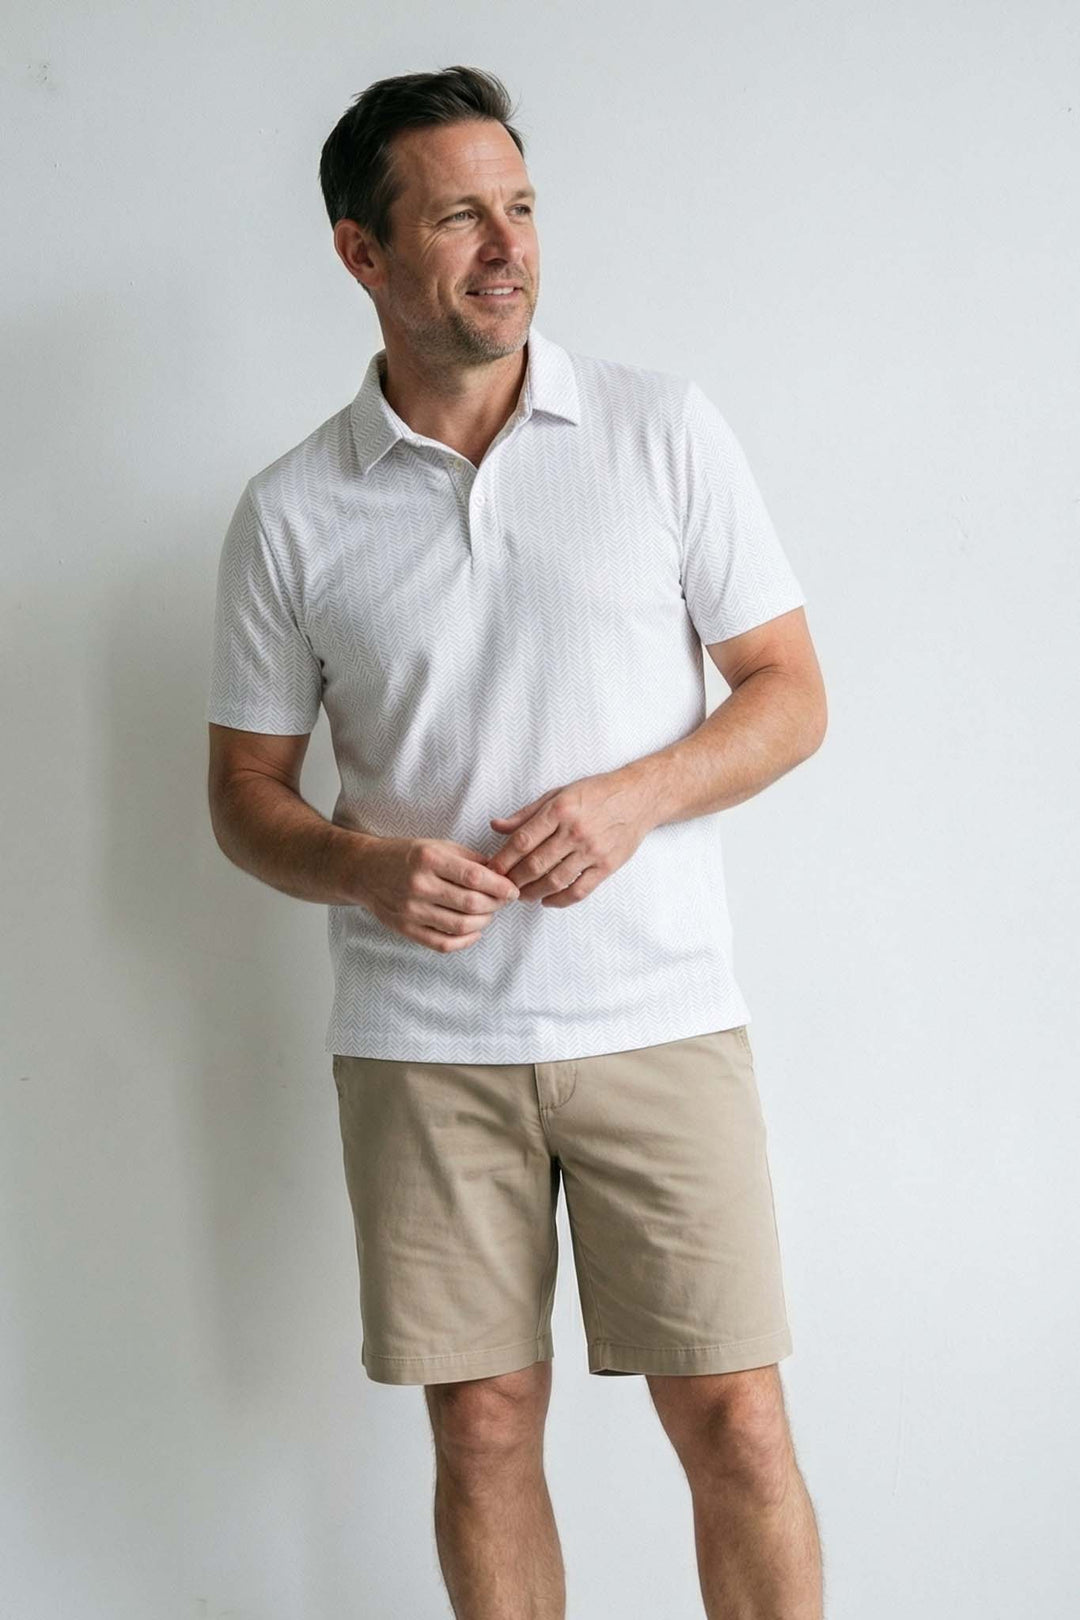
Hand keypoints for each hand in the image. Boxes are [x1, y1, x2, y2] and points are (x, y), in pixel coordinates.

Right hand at [361, 836, 519, 950]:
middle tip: (503, 901)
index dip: (500, 886)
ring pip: (461, 926)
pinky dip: (465, 941)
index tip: (512, 889)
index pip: (475, 877)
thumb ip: (468, 859)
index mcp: (428, 859)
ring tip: (489, 914)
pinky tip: (474, 931)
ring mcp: (411, 911)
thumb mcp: (436, 845)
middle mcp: (419, 885)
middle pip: (471, 903)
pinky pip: (443, 944)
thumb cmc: (405, 855)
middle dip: (496, 904)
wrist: (364, 871)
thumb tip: (501, 874)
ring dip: (484, 922)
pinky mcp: (406, 930)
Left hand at [484, 769, 653, 906]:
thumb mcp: (558, 793)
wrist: (639, 797)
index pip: (522, 841)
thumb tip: (496, 826)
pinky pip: (579, 890)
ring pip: (555, 881)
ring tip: (523, 895)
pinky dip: (560, 900)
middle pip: (535, 864)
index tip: (492, 870)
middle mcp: (574, 831)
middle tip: (504, 887)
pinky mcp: (607, 865)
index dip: (503, 860)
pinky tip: (548, 901)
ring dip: (534, 893)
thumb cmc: (597, 792)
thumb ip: (527, 813)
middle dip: (514, 880)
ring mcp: (592, 850)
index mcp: (559, 810)